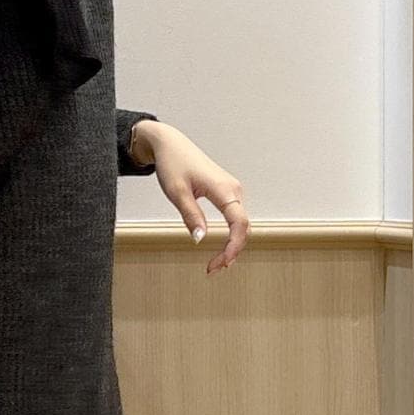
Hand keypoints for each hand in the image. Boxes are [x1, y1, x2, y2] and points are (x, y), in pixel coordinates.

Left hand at [132, 119, 250, 274]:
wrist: (170, 144)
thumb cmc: (173, 164)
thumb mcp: (177, 193)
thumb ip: (191, 216)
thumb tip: (200, 240)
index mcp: (224, 189)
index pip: (239, 224)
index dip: (233, 247)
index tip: (220, 263)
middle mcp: (234, 190)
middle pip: (243, 227)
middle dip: (232, 251)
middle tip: (212, 269)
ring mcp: (232, 191)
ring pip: (241, 225)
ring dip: (232, 246)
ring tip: (215, 264)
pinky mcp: (227, 193)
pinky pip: (235, 218)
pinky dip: (231, 236)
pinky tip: (222, 250)